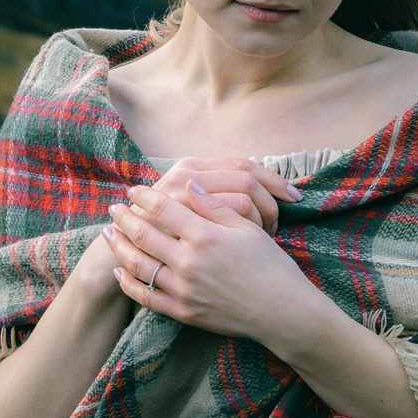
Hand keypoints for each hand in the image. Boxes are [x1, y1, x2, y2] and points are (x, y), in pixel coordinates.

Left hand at [105, 182, 321, 342]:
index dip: (145, 197)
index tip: (134, 190)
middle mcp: (189, 262)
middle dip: (124, 218)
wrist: (281, 312)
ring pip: (139, 265)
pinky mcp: (184, 312)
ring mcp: (183, 290)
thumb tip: (188, 185)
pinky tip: (120, 272)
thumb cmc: (270, 266)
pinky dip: (129, 284)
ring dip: (119, 247)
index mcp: (205, 236)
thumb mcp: (248, 228)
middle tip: (114, 209)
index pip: (164, 209)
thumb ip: (214, 206)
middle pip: (144, 235)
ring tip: (109, 234)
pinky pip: (147, 297)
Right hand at [148, 156, 300, 233]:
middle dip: (273, 201)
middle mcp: (187, 178)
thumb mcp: (183, 199)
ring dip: (262, 219)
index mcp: (190, 168)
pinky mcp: (187, 230)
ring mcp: (187, 203)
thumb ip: (213, 188)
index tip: (294, 195)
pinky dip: (249, 234)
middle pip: (249, 181)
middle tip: (281, 221)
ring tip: (264, 234)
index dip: (274, 179)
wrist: (123, 252)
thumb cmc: (161, 227)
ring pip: (245, 204)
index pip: (244, 165)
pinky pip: (233, 229)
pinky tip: (250, 246)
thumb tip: (262, 184)